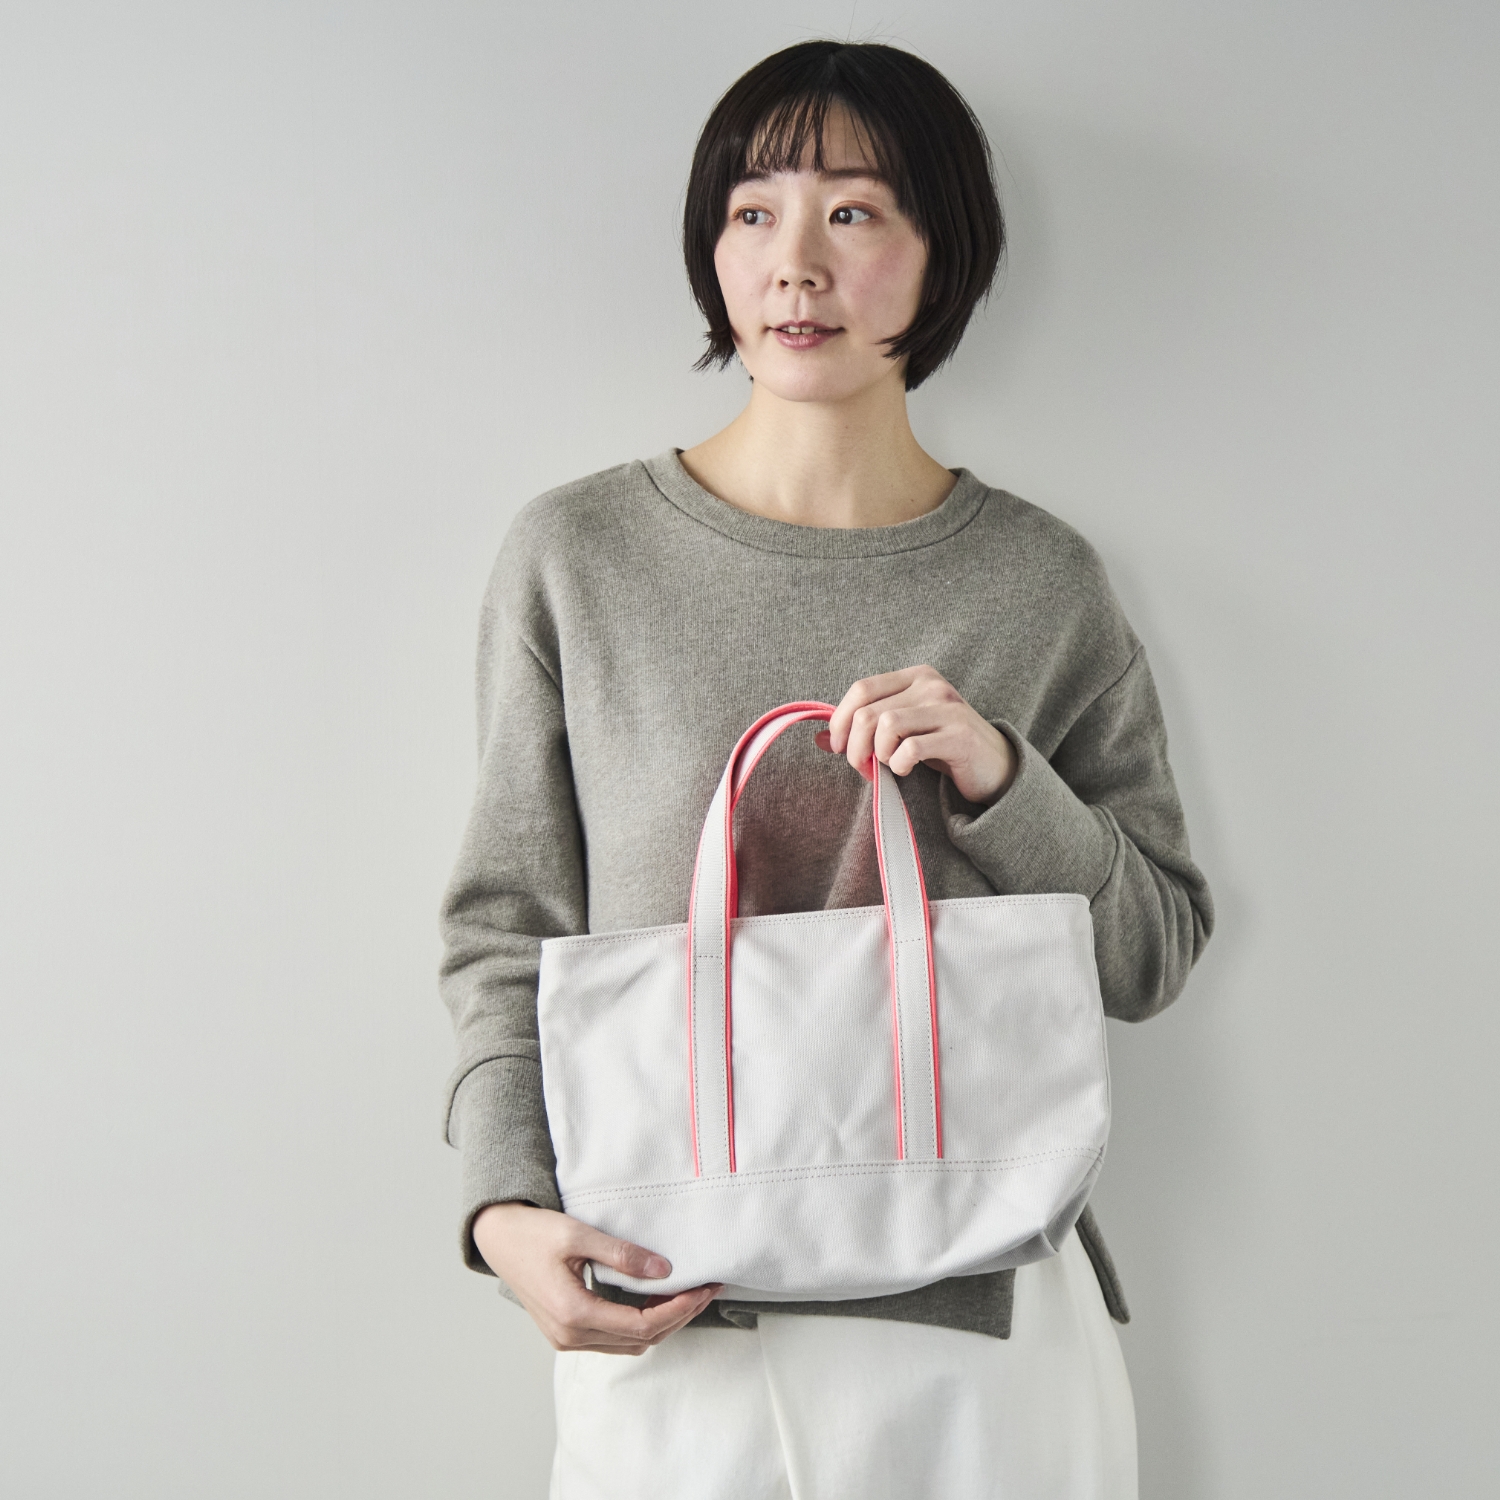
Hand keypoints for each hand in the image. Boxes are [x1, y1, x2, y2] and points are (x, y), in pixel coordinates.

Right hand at [471, 1202, 721, 1354]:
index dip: (679, 1310)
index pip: (642, 1325)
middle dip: (679, 1317)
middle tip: (706, 1290)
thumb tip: (664, 1270)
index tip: (703, 1289)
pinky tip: (654, 1301)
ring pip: (629, 1344)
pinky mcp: (567, 1333)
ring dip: (661, 1324)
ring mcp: (567, 1339)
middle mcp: (571, 1335)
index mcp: (574, 1313)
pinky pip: (613, 1339)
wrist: (497, 1239)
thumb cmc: (532, 1233)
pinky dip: (640, 1325)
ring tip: (686, 1294)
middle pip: (641, 1340)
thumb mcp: (578, 1234)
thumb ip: (622, 1254)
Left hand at [819, 665, 1017, 805]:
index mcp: (915, 676)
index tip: (837, 747)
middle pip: (868, 711)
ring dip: (877, 755)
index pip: (861, 689)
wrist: (994, 765)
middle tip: (861, 766)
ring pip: (886, 725)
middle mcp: (931, 685)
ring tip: (886, 766)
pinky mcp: (958, 736)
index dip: (839, 720)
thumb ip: (865, 729)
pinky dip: (898, 764)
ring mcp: (947, 708)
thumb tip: (819, 738)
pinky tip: (905, 769)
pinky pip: (910, 748)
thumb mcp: (903, 731)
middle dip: (853, 746)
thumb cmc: (942, 746)